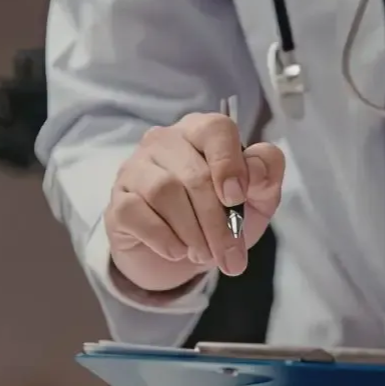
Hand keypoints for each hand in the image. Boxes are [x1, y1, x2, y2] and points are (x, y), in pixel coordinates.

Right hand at [104, 112, 284, 291]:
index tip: (237, 199)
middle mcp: (166, 141)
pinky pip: (135, 213)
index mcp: (204, 131)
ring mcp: (136, 168)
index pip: (217, 129)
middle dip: (218, 223)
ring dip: (192, 232)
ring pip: (165, 192)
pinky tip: (177, 252)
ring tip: (205, 255)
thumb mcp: (257, 198)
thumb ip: (266, 176)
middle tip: (231, 256)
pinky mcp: (118, 200)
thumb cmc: (223, 214)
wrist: (183, 254)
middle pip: (195, 175)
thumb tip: (257, 171)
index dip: (229, 164)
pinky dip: (162, 238)